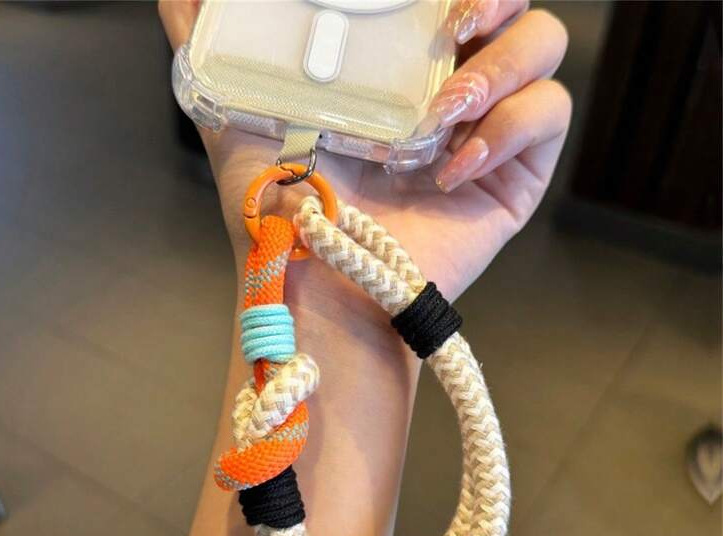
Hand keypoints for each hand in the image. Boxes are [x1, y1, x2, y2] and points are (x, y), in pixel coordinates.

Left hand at [160, 0, 569, 301]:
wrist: (320, 286)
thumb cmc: (279, 205)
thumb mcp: (235, 111)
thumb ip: (208, 40)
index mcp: (396, 64)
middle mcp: (447, 89)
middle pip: (512, 6)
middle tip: (455, 23)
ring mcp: (487, 131)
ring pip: (544, 51)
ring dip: (501, 68)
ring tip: (442, 114)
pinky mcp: (514, 177)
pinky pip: (550, 118)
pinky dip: (510, 130)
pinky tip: (452, 169)